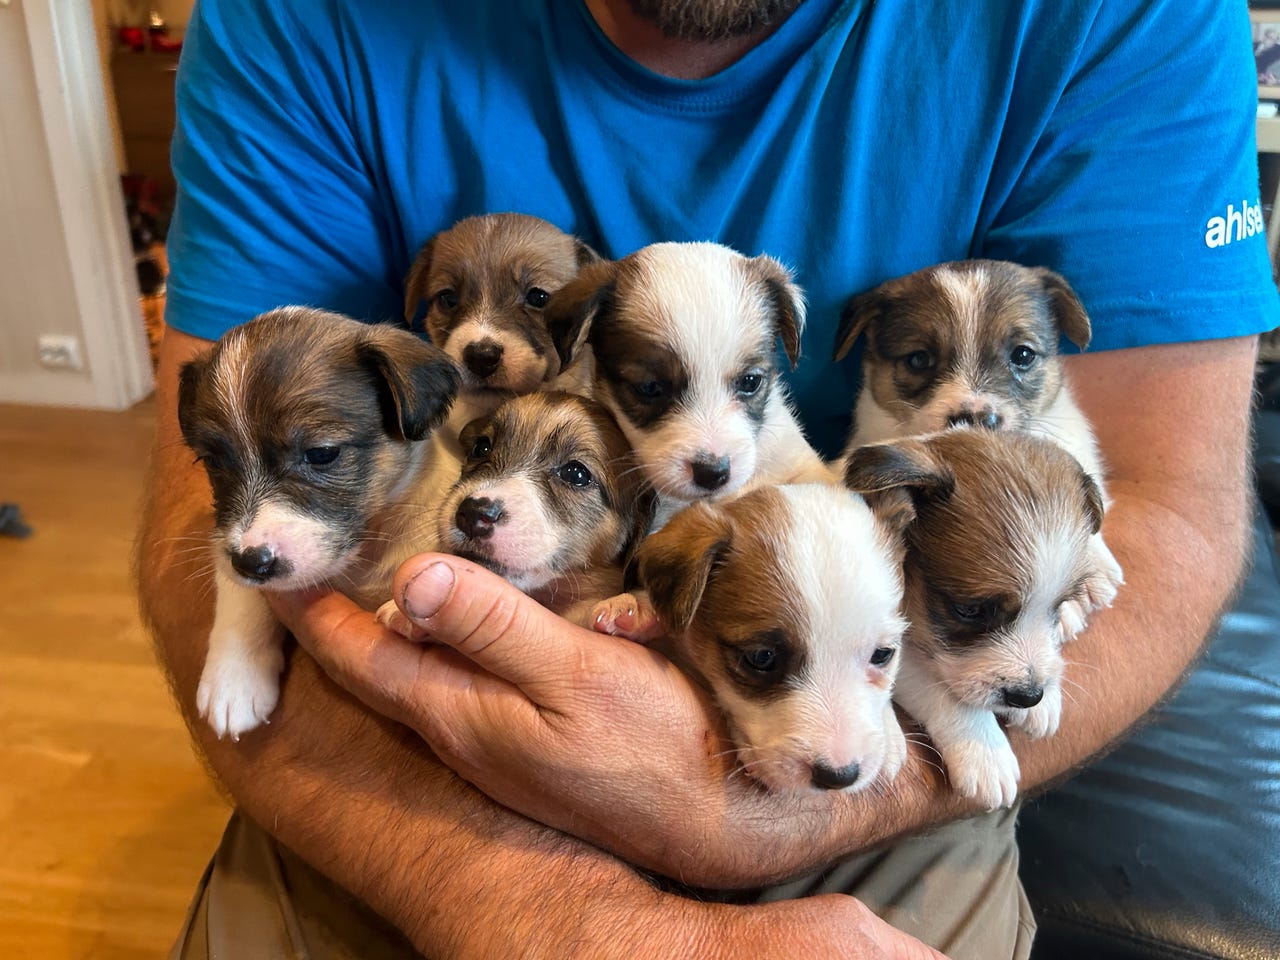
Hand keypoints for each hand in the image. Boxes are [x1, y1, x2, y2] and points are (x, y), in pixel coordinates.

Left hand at [270, 554, 848, 887]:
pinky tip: (452, 623)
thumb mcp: (573, 676)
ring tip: (358, 584)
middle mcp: (466, 732)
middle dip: (332, 621)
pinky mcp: (535, 738)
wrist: (725, 819)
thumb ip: (493, 627)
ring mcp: (499, 740)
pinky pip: (464, 681)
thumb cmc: (656, 745)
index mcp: (461, 714)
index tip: (269, 563)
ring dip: (385, 629)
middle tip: (303, 564)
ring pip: (421, 673)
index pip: (361, 656)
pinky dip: (442, 643)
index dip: (309, 611)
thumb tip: (410, 577)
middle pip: (379, 668)